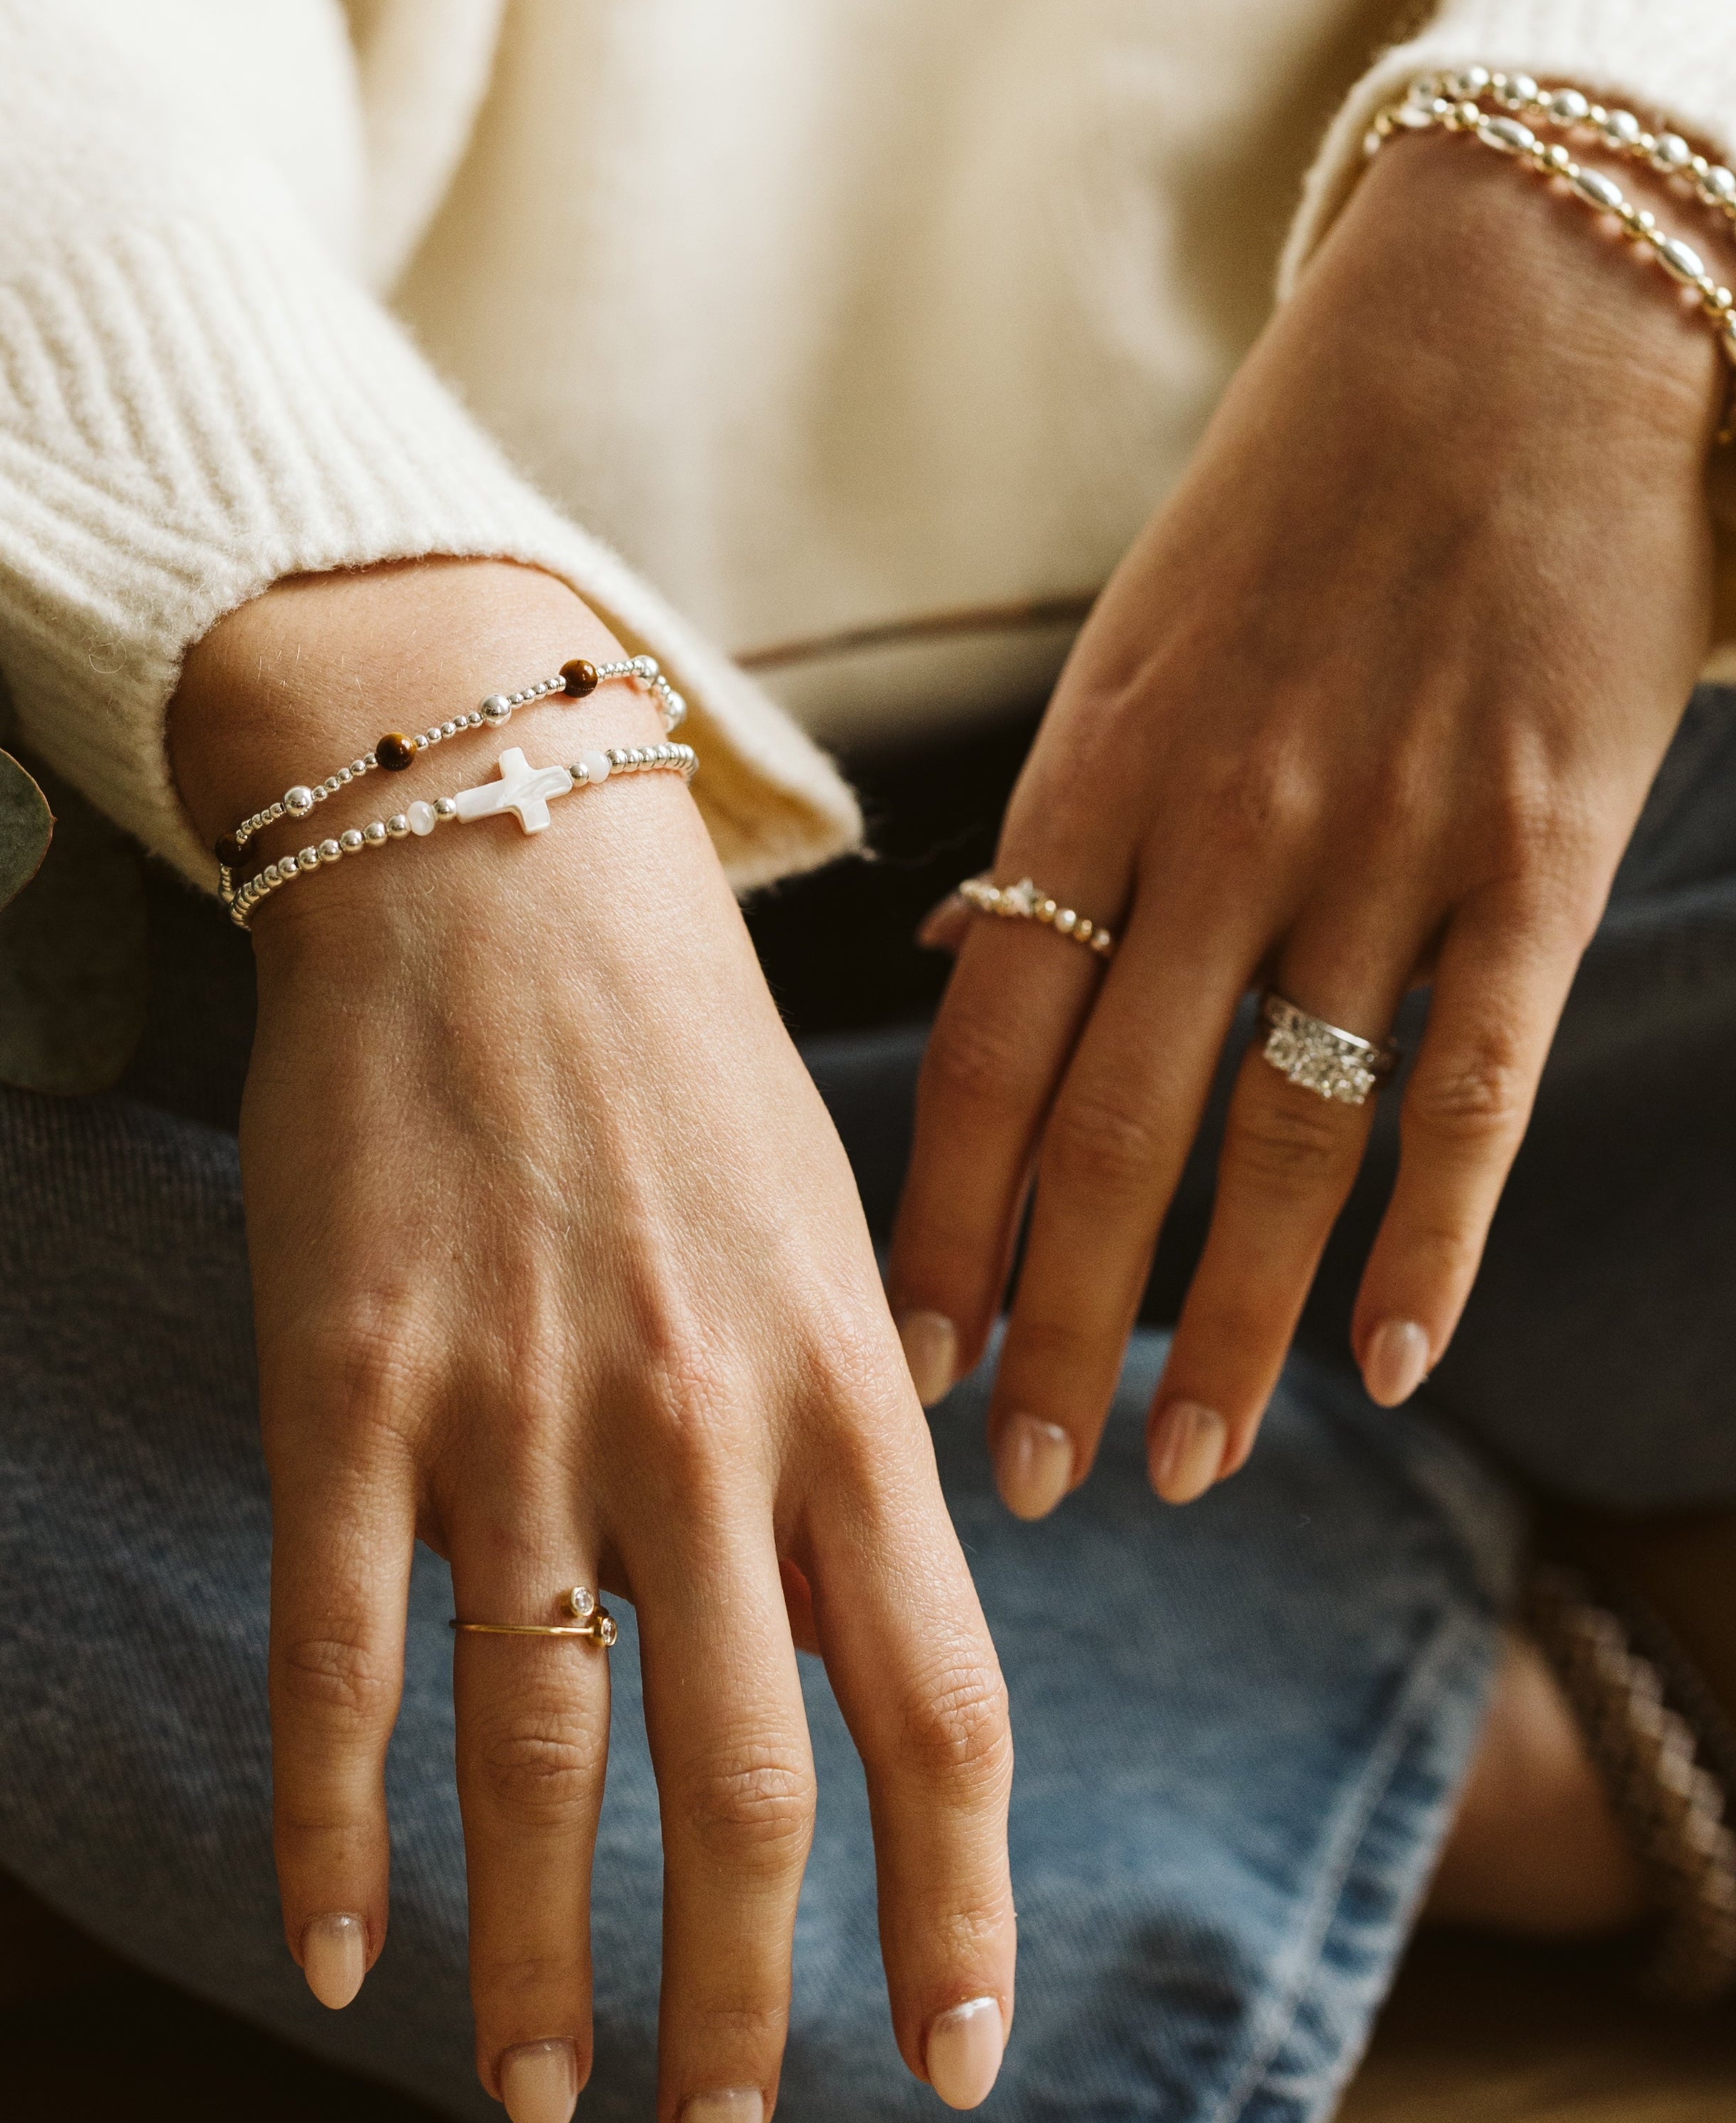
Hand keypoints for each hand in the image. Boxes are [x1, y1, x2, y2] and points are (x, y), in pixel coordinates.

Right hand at [171, 560, 1013, 2122]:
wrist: (489, 869)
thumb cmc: (676, 1057)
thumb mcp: (824, 1233)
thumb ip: (848, 1437)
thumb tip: (857, 1620)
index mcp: (847, 1389)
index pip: (940, 1708)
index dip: (952, 1907)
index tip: (948, 2054)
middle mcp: (700, 1426)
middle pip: (746, 1782)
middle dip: (740, 1995)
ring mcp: (515, 1414)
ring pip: (540, 1749)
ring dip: (541, 1952)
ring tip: (534, 2091)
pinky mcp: (346, 1388)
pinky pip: (340, 1655)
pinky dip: (333, 1825)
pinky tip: (329, 1948)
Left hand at [888, 125, 1728, 1516]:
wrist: (1511, 325)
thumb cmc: (1290, 507)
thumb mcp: (1127, 659)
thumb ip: (1063, 836)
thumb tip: (980, 975)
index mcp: (1087, 784)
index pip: (981, 1054)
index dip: (937, 1224)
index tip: (900, 1363)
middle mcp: (1215, 832)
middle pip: (1107, 1133)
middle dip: (1053, 1324)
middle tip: (1019, 1482)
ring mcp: (1379, 845)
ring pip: (1280, 1142)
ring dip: (1228, 1329)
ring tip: (1182, 1466)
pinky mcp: (1535, 848)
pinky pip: (1468, 1081)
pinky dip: (1427, 1238)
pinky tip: (1389, 1367)